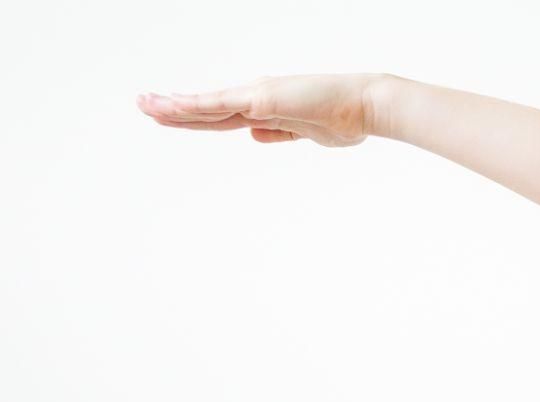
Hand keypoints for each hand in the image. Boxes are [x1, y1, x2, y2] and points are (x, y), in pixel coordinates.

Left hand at [136, 73, 381, 147]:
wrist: (364, 106)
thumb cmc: (345, 119)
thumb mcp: (308, 134)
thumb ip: (280, 134)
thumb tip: (253, 136)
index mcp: (267, 109)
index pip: (223, 116)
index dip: (196, 117)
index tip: (173, 115)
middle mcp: (256, 98)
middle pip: (207, 108)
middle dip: (175, 109)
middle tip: (145, 105)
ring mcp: (256, 96)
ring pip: (205, 104)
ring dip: (173, 106)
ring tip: (144, 105)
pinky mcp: (260, 99)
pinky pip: (218, 104)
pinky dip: (193, 105)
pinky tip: (170, 106)